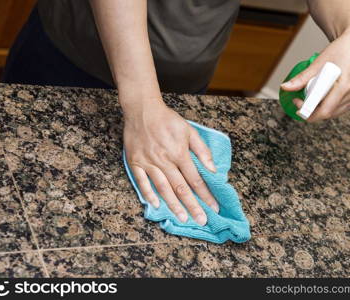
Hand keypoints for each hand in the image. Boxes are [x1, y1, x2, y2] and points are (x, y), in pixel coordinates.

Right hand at [123, 98, 218, 225]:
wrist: (142, 109)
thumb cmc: (167, 119)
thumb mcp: (189, 130)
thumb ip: (201, 150)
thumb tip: (212, 169)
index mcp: (179, 153)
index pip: (196, 179)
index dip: (206, 195)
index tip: (214, 207)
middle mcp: (164, 160)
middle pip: (181, 188)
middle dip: (193, 206)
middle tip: (201, 220)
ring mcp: (148, 162)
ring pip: (163, 188)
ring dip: (173, 205)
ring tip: (182, 218)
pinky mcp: (135, 162)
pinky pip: (142, 181)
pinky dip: (149, 194)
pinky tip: (156, 205)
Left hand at [281, 29, 349, 121]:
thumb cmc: (338, 51)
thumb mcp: (317, 64)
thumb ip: (301, 79)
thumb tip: (285, 87)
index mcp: (345, 86)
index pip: (325, 110)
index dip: (308, 111)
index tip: (297, 104)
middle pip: (327, 113)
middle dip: (311, 110)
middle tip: (300, 100)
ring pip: (332, 113)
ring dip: (318, 109)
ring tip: (310, 96)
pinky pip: (338, 109)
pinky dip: (326, 106)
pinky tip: (320, 97)